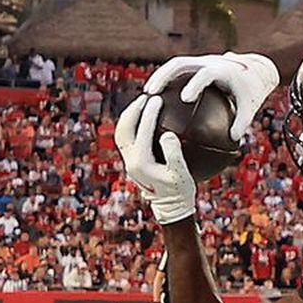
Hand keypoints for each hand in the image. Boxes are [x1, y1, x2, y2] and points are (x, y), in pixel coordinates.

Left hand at [114, 95, 197, 223]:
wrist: (170, 207)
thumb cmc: (180, 191)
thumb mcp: (182, 174)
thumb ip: (174, 154)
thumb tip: (168, 134)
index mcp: (141, 163)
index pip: (143, 132)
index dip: (149, 114)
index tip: (158, 99)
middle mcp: (130, 161)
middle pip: (124, 130)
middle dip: (133, 111)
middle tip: (145, 96)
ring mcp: (129, 161)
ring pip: (121, 133)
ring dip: (129, 116)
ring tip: (141, 103)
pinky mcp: (131, 161)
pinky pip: (127, 139)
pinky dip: (132, 125)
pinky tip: (144, 117)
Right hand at [144, 52, 280, 141]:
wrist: (254, 70)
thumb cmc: (251, 90)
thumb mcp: (250, 106)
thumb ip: (243, 121)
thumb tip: (235, 139)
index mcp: (222, 70)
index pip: (206, 74)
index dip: (195, 84)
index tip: (184, 99)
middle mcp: (207, 61)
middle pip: (180, 63)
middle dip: (163, 76)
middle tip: (150, 93)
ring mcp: (199, 61)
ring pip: (173, 65)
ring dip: (158, 77)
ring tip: (146, 94)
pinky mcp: (194, 64)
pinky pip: (175, 70)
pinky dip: (164, 80)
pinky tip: (154, 97)